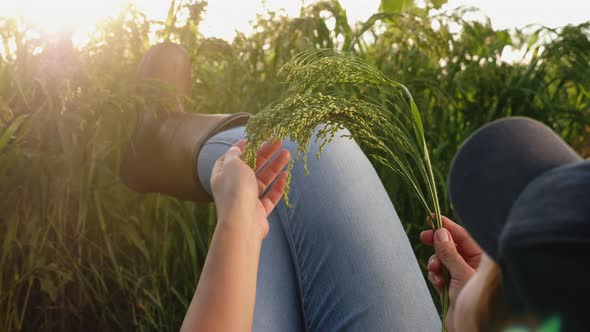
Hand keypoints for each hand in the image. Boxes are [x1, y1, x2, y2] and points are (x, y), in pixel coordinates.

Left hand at [211, 140, 289, 240]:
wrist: (241, 223)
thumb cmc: (235, 190)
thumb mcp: (232, 164)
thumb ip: (235, 154)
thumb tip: (237, 148)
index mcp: (223, 174)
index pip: (232, 157)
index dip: (243, 147)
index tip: (256, 138)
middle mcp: (233, 186)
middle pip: (251, 166)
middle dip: (265, 153)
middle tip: (279, 141)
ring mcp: (246, 199)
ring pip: (263, 180)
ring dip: (275, 166)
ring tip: (287, 153)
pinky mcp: (259, 211)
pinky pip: (270, 196)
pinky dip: (278, 186)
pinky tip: (286, 175)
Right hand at [420, 216, 482, 331]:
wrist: (470, 330)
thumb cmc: (475, 303)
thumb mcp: (462, 274)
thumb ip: (450, 253)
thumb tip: (440, 233)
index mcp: (484, 259)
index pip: (465, 236)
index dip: (448, 226)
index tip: (433, 218)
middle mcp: (474, 265)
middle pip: (452, 245)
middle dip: (438, 243)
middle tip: (424, 236)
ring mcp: (462, 275)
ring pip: (443, 259)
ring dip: (436, 262)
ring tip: (435, 269)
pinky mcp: (452, 286)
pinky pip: (440, 273)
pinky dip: (436, 275)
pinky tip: (438, 282)